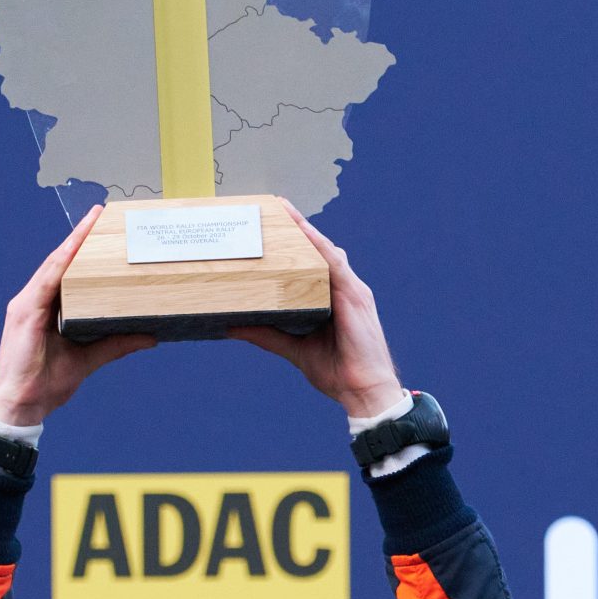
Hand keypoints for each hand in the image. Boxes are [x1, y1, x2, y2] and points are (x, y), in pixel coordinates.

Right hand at [0, 205, 155, 425]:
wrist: (22, 405)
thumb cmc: (47, 383)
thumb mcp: (90, 358)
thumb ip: (116, 343)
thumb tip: (149, 335)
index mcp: (47, 309)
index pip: (68, 272)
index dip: (82, 248)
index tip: (100, 225)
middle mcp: (35, 300)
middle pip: (62, 262)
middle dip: (81, 237)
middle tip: (102, 214)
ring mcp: (27, 304)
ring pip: (54, 265)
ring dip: (74, 242)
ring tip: (93, 221)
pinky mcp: (24, 312)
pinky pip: (47, 280)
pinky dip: (62, 262)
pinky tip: (75, 247)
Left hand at [227, 208, 407, 418]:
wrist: (363, 391)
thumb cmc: (337, 372)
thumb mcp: (294, 349)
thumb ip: (267, 335)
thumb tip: (234, 326)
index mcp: (334, 300)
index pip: (314, 264)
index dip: (298, 243)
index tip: (277, 223)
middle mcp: (345, 290)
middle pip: (320, 251)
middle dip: (300, 229)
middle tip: (276, 207)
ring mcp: (352, 291)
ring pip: (326, 251)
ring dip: (306, 230)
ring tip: (285, 210)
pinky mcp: (355, 297)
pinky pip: (335, 264)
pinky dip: (319, 246)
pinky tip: (304, 232)